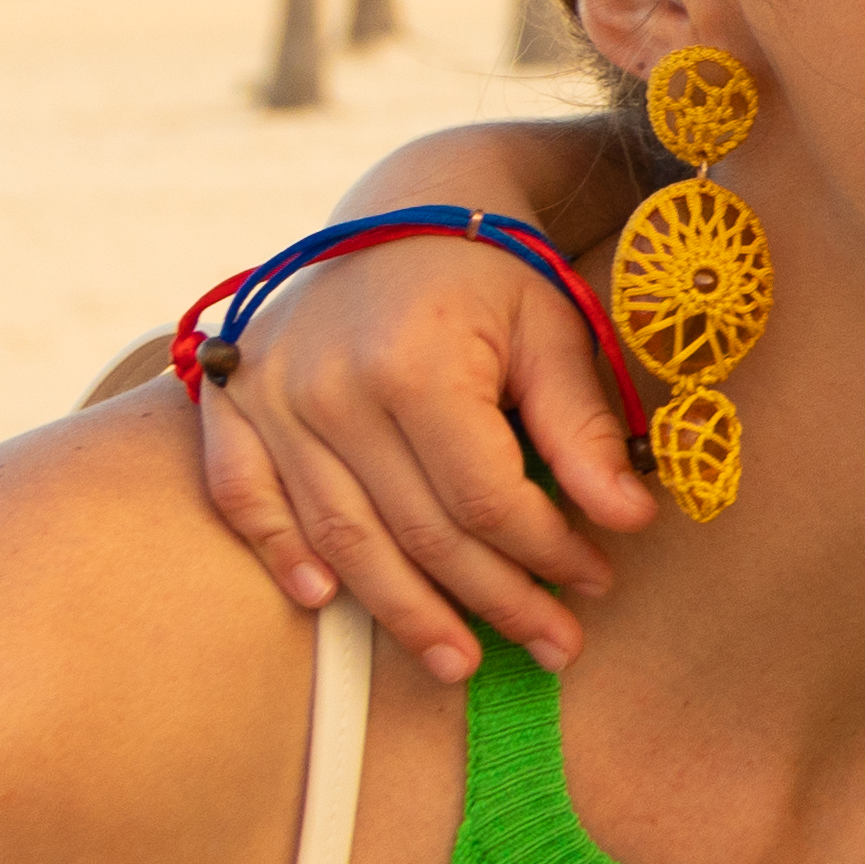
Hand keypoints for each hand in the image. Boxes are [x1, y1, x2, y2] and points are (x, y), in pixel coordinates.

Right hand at [189, 233, 655, 684]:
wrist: (409, 200)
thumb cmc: (496, 270)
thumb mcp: (555, 330)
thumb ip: (582, 426)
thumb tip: (628, 520)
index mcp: (416, 365)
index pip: (486, 500)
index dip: (547, 553)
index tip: (597, 580)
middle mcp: (332, 388)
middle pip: (418, 533)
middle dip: (495, 601)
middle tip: (554, 646)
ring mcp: (273, 397)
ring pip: (340, 537)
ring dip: (401, 612)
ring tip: (458, 663)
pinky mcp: (236, 399)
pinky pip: (245, 496)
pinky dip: (279, 551)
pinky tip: (324, 601)